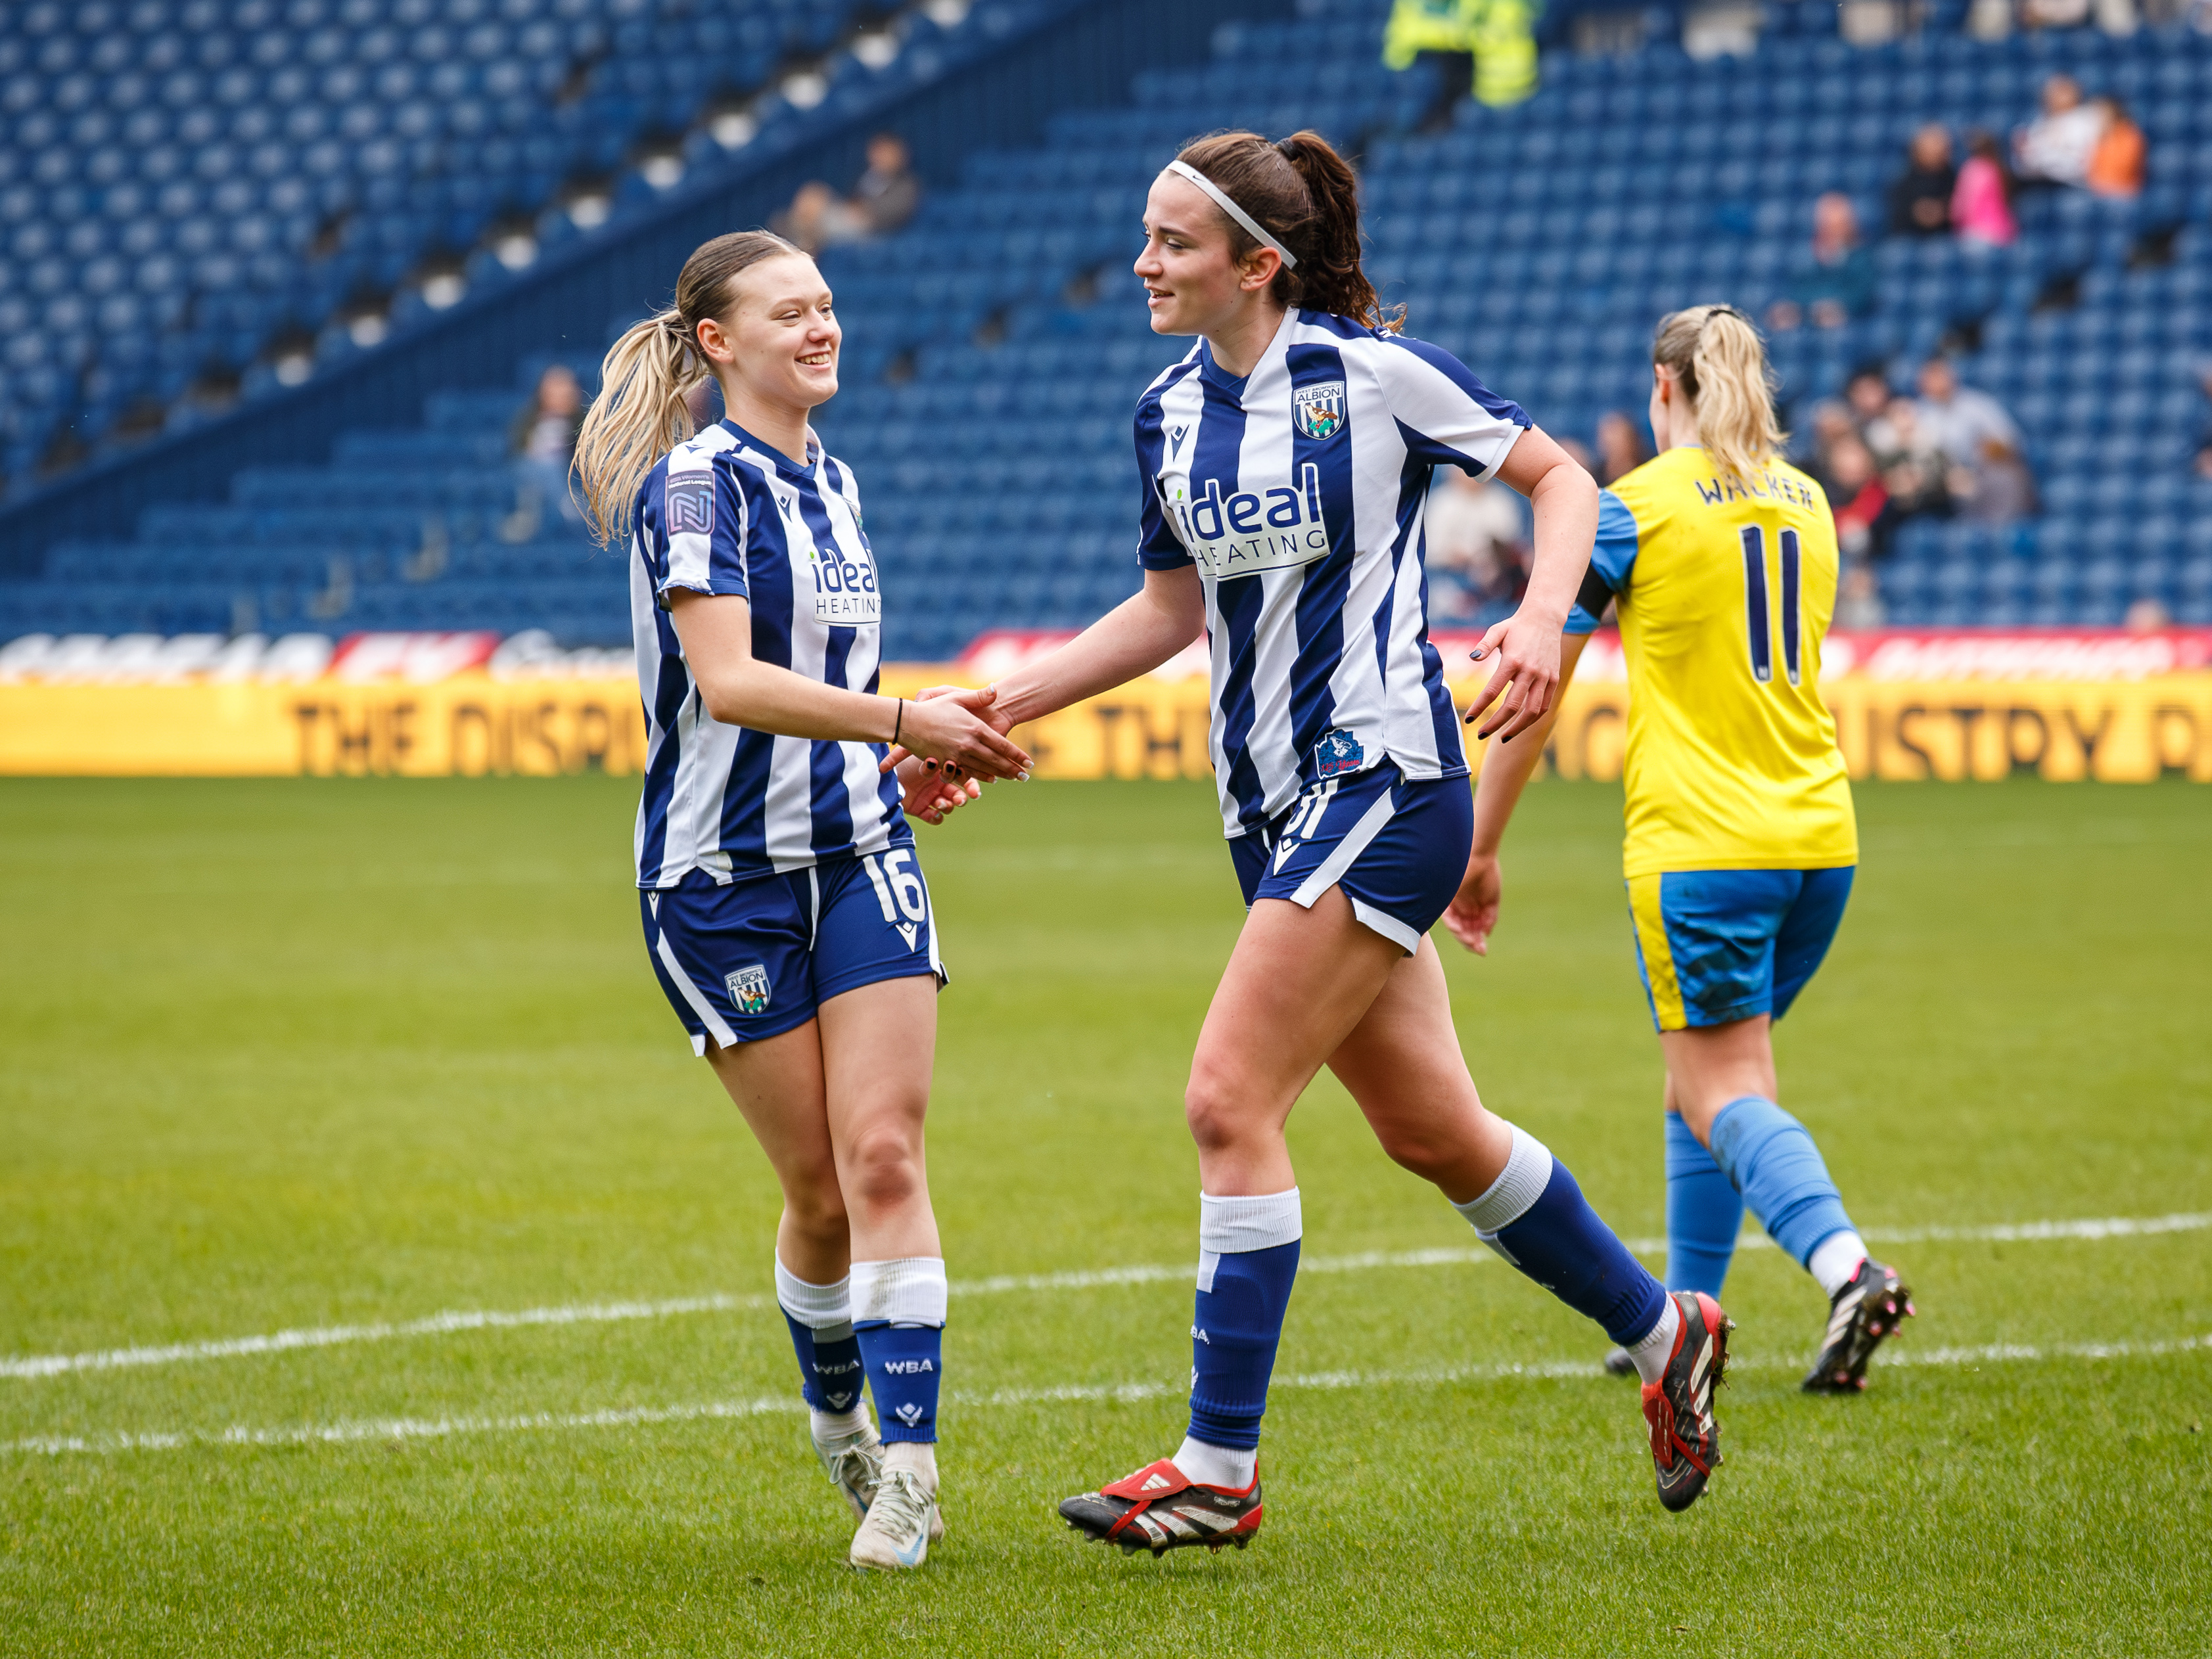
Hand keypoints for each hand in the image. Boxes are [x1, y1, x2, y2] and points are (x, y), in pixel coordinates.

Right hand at [879, 685, 1030, 779]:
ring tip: (1013, 778)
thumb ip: (979, 696)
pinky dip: (981, 777)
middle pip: (997, 761)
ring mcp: (958, 755)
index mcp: (975, 728)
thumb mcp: (957, 697)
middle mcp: (969, 744)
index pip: (1003, 746)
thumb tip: (996, 689)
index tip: (1029, 762)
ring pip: (985, 769)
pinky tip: (991, 780)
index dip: (1017, 756)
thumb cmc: (933, 708)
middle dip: (1013, 769)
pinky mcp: (947, 763)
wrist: (908, 722)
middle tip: (1026, 776)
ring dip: (1000, 774)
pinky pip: (968, 773)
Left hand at [896, 754, 981, 825]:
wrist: (881, 776)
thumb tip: (955, 759)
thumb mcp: (919, 756)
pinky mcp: (921, 810)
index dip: (971, 786)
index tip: (974, 792)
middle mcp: (938, 785)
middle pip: (957, 794)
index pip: (962, 778)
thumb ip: (936, 757)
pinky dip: (936, 818)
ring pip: (948, 806)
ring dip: (948, 806)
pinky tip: (934, 813)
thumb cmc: (901, 763)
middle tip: (959, 800)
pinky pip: (934, 818)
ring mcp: (930, 798)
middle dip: (960, 798)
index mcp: (942, 770)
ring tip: (941, 803)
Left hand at [1442, 851, 1500, 955]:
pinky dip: (1452, 924)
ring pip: (1453, 927)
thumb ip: (1489, 918)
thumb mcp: (1491, 901)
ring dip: (1462, 937)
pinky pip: (1446, 916)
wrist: (1482, 858)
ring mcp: (1453, 904)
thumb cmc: (1488, 875)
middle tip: (1479, 949)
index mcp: (1471, 909)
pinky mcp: (1446, 899)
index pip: (1469, 931)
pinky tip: (1460, 930)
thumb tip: (1486, 934)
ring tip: (1472, 942)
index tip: (1483, 950)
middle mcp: (1460, 909)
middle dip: (1470, 942)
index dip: (1476, 942)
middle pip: (1462, 931)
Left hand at [1463, 608, 1562, 742]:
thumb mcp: (1497, 630)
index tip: (1469, 719)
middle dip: (1495, 724)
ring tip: (1502, 737)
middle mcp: (1530, 671)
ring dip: (1516, 728)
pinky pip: (1544, 705)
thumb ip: (1484, 644)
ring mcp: (1544, 677)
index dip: (1479, 707)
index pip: (1493, 691)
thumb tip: (1472, 658)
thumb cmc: (1516, 626)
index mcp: (1513, 661)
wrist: (1546, 618)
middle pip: (1512, 706)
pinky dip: (1532, 719)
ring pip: (1532, 711)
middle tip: (1481, 735)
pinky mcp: (1554, 679)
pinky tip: (1520, 725)